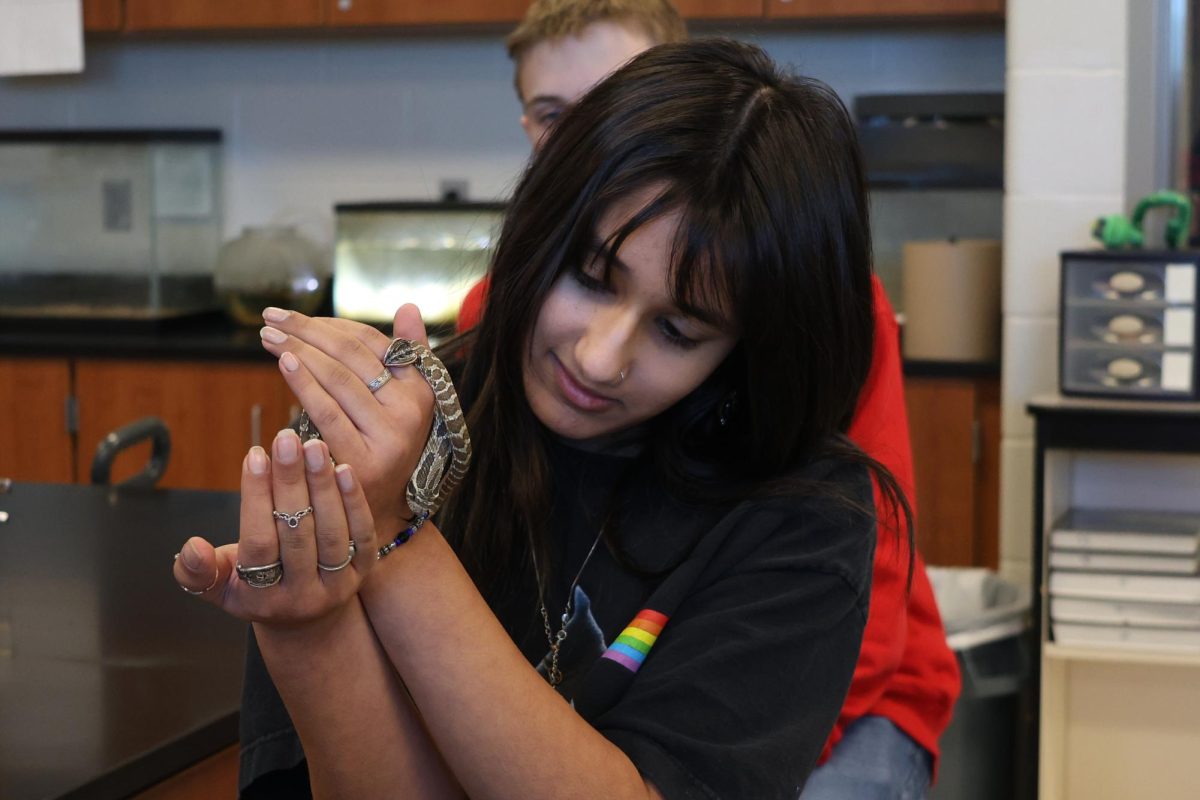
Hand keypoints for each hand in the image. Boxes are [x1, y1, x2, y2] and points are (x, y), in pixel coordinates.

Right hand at [172, 429, 376, 624]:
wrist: (307, 621)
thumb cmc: (255, 591)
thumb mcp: (220, 587)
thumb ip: (198, 570)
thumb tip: (191, 547)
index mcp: (262, 598)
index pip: (259, 541)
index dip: (256, 497)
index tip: (254, 455)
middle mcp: (303, 595)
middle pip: (297, 533)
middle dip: (291, 482)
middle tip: (286, 439)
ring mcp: (338, 584)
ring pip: (332, 531)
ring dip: (323, 485)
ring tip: (314, 445)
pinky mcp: (364, 571)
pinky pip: (362, 532)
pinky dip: (354, 500)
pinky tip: (344, 468)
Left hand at [258, 304, 434, 536]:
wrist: (375, 515)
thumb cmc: (380, 450)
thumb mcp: (401, 404)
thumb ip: (406, 355)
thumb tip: (408, 307)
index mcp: (422, 392)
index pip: (375, 343)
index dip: (333, 324)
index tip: (297, 316)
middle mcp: (411, 413)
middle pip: (353, 356)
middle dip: (308, 330)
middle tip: (272, 318)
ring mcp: (389, 438)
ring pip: (338, 379)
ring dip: (299, 350)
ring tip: (269, 337)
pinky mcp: (363, 460)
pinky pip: (326, 411)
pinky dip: (303, 383)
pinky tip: (284, 364)